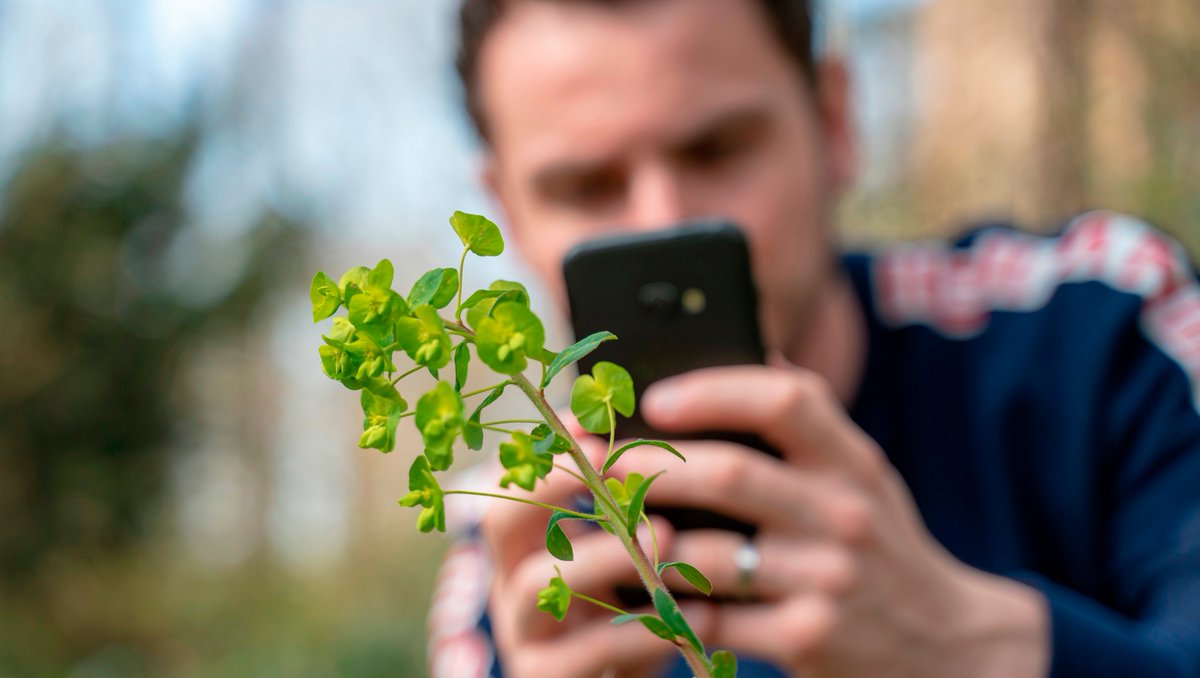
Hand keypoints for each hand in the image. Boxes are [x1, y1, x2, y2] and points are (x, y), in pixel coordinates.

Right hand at [481, 429, 702, 677]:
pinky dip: (642, 630)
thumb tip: (644, 431)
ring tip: (668, 533)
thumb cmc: (627, 621)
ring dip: (605, 553)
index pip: (512, 483)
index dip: (546, 454)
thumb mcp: (622, 564)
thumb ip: (624, 512)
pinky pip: (584, 654)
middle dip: (554, 489)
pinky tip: (702, 616)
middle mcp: (511, 588)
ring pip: (539, 585)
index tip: (593, 430)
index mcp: (525, 550)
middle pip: (502, 523)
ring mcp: (524, 638)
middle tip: (611, 467)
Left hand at [605, 364, 1051, 677]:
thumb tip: (752, 343)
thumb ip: (810, 423)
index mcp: (853, 462)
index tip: (654, 398)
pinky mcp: (809, 639)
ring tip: (602, 529)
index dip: (713, 390)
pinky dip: (666, 606)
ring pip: (709, 553)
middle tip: (599, 466)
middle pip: (731, 474)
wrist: (949, 648)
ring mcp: (829, 581)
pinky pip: (714, 620)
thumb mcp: (863, 477)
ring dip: (642, 543)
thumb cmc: (881, 548)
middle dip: (650, 468)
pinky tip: (638, 594)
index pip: (788, 399)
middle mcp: (845, 515)